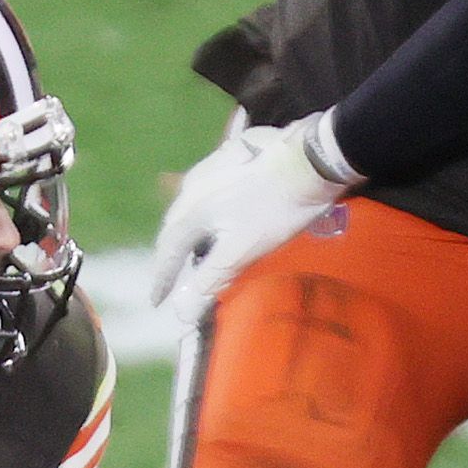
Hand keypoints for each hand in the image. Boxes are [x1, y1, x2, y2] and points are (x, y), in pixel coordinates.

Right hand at [149, 118, 345, 317]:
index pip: (168, 251)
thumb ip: (210, 278)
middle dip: (170, 254)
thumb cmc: (275, 211)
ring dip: (185, 229)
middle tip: (171, 276)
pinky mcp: (229, 156)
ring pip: (188, 205)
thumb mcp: (241, 251)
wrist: (310, 161)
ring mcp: (209, 167)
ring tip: (190, 246)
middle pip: (174, 225)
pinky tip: (213, 210)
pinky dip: (201, 209)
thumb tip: (181, 311)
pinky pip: (203, 189)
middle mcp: (192, 186)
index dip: (162, 279)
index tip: (156, 302)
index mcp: (191, 210)